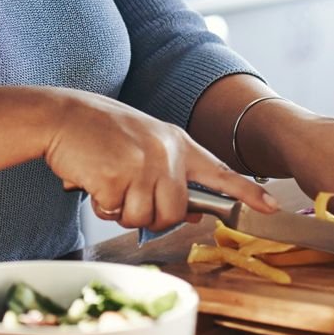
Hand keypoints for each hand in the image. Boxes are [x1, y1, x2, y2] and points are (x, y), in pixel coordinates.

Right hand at [41, 88, 278, 231]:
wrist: (61, 116)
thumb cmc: (99, 132)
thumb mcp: (144, 144)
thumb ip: (170, 173)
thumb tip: (194, 212)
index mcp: (176, 142)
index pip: (220, 171)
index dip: (247, 193)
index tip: (271, 207)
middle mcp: (166, 153)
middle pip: (175, 212)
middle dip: (151, 215)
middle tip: (127, 194)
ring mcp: (142, 165)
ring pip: (146, 218)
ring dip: (123, 211)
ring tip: (108, 183)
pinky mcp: (117, 178)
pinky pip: (116, 213)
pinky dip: (101, 205)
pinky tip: (93, 181)